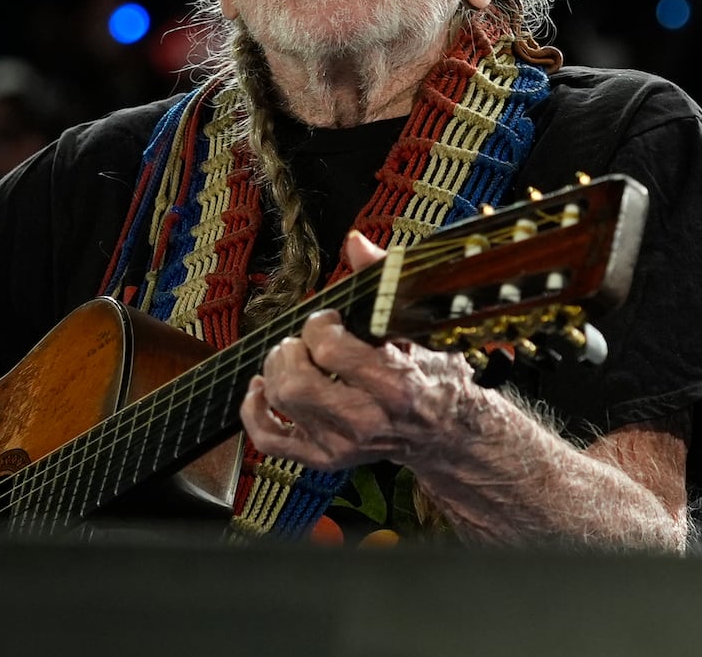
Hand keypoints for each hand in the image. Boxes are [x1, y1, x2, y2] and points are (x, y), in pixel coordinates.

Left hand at [239, 231, 486, 471]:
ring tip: (292, 355)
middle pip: (296, 383)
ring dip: (275, 368)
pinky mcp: (324, 459)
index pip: (330, 350)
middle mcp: (365, 421)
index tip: (330, 319)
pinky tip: (261, 386)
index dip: (320, 324)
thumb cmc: (433, 375)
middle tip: (303, 338)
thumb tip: (355, 242)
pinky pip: (269, 440)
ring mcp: (342, 445)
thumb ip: (385, 281)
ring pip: (280, 403)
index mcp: (394, 385)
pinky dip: (253, 410)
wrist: (447, 433)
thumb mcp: (420, 326)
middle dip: (291, 349)